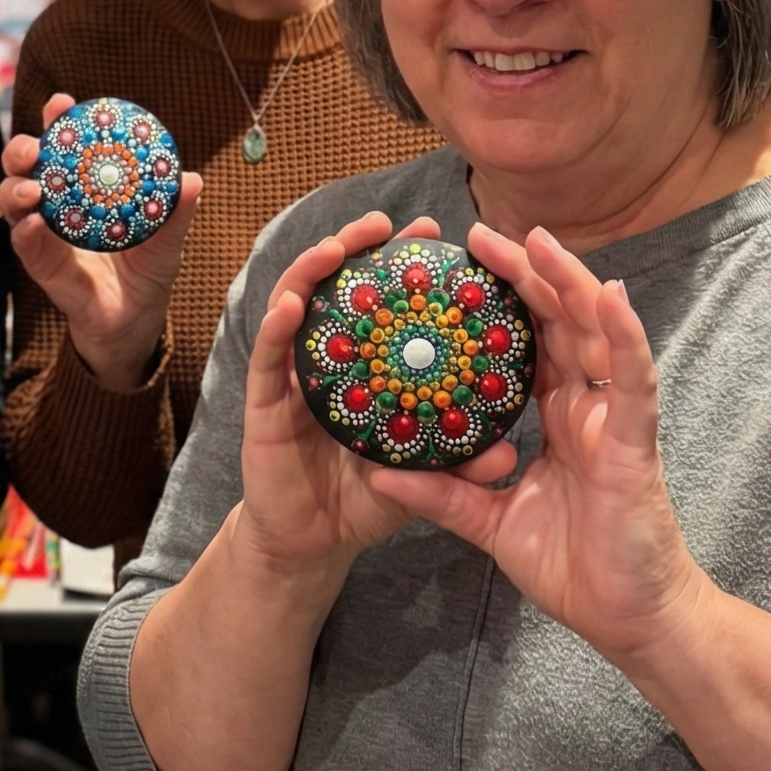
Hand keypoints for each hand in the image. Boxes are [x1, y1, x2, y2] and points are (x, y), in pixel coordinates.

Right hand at [0, 91, 204, 390]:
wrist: (136, 322)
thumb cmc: (147, 271)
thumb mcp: (167, 239)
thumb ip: (176, 211)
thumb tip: (191, 179)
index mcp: (83, 190)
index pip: (64, 148)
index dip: (58, 122)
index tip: (62, 103)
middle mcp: (56, 207)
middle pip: (25, 168)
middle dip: (22, 149)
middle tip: (36, 147)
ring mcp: (44, 236)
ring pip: (13, 203)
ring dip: (17, 190)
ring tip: (33, 188)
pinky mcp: (42, 268)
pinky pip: (25, 248)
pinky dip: (25, 234)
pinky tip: (32, 224)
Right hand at [228, 211, 512, 622]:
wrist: (313, 545)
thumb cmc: (368, 500)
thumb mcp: (423, 476)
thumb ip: (460, 464)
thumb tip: (509, 454)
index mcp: (369, 369)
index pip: (389, 305)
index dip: (409, 268)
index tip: (439, 238)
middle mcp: (329, 363)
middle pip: (343, 291)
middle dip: (361, 249)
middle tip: (387, 224)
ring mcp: (291, 381)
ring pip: (296, 309)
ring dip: (312, 271)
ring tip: (336, 248)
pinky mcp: (261, 407)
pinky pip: (266, 361)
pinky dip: (276, 329)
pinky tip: (291, 306)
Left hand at [363, 224, 705, 660]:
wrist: (626, 619)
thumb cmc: (573, 568)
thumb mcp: (490, 523)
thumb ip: (443, 493)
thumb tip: (378, 472)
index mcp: (559, 420)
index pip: (526, 345)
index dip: (497, 304)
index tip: (455, 268)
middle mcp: (588, 409)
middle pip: (557, 324)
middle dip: (524, 274)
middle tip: (478, 233)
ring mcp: (615, 420)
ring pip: (595, 333)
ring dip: (568, 281)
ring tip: (536, 239)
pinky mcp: (636, 442)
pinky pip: (634, 378)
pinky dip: (624, 333)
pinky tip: (610, 294)